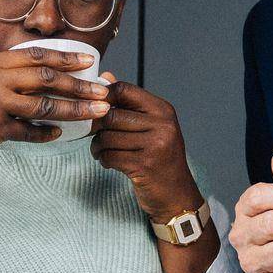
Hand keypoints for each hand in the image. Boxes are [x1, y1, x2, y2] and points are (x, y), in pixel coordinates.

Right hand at [0, 47, 109, 168]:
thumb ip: (2, 75)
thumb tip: (38, 76)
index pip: (36, 55)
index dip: (65, 56)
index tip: (88, 59)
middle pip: (46, 77)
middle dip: (78, 84)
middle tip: (102, 89)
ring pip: (44, 105)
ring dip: (74, 110)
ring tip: (96, 113)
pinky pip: (28, 131)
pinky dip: (44, 133)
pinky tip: (57, 135)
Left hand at [89, 74, 202, 219]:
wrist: (177, 195)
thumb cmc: (160, 158)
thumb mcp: (151, 127)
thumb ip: (129, 103)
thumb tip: (106, 77)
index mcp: (163, 110)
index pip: (124, 90)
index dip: (103, 97)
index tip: (95, 108)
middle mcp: (162, 125)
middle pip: (111, 115)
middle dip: (97, 127)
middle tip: (95, 136)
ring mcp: (155, 145)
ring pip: (107, 137)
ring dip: (98, 146)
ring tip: (101, 151)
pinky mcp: (144, 166)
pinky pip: (110, 156)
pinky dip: (104, 160)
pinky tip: (109, 162)